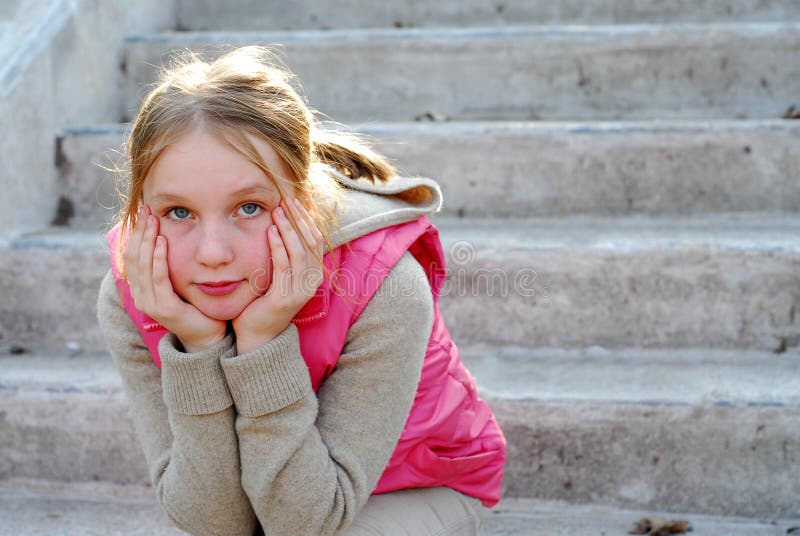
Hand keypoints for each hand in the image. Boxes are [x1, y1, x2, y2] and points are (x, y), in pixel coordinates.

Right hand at [123, 205, 226, 352]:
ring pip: (142, 264)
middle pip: (133, 256)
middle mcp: (139, 294)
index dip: (135, 232)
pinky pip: (159, 279)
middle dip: (139, 231)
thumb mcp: (178, 280)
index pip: (131, 254)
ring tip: (153, 220)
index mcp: (140, 287)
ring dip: (147, 240)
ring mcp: (149, 302)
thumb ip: (168, 263)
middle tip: (146, 210)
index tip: (143, 211)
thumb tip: (166, 234)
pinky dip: (159, 259)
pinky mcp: (163, 308)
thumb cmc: (195, 304)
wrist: (207, 334)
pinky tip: (163, 242)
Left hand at [232, 198, 324, 353]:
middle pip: (310, 241)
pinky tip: (270, 232)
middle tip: (285, 199)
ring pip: (298, 251)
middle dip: (298, 218)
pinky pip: (283, 266)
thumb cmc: (266, 299)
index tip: (294, 199)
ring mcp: (301, 290)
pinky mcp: (285, 297)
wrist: (258, 333)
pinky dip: (278, 247)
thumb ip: (285, 253)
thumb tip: (283, 223)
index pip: (316, 238)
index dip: (307, 218)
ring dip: (288, 228)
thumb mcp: (281, 273)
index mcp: (314, 273)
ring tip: (277, 211)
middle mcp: (312, 281)